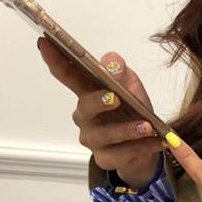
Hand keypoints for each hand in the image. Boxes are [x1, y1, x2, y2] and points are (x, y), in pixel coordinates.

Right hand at [36, 36, 164, 187]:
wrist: (147, 144)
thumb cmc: (134, 111)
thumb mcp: (132, 86)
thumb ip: (121, 73)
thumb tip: (113, 64)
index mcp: (88, 92)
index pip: (68, 74)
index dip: (55, 59)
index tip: (45, 42)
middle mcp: (85, 116)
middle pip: (85, 106)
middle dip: (98, 101)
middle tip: (115, 98)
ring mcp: (92, 139)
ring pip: (106, 134)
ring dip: (126, 129)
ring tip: (146, 126)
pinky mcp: (104, 158)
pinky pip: (121, 153)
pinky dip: (140, 147)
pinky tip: (155, 141)